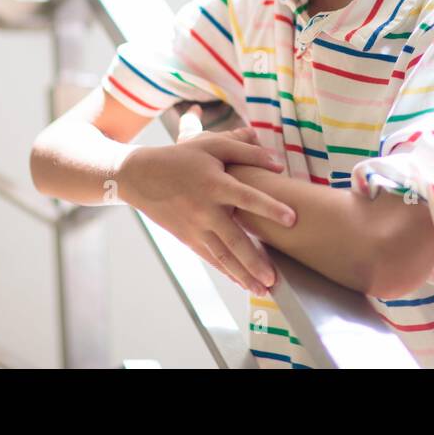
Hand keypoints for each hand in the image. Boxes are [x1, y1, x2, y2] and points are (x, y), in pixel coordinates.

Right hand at [117, 113, 296, 295]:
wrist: (141, 176)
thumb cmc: (181, 157)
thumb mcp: (212, 144)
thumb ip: (246, 150)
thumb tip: (279, 163)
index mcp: (215, 184)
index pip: (248, 197)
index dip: (270, 207)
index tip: (292, 218)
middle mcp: (205, 210)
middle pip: (234, 240)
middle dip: (255, 261)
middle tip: (275, 278)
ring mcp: (195, 228)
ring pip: (223, 256)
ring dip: (243, 274)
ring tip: (264, 290)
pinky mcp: (188, 238)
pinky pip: (211, 258)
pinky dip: (227, 272)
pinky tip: (243, 283)